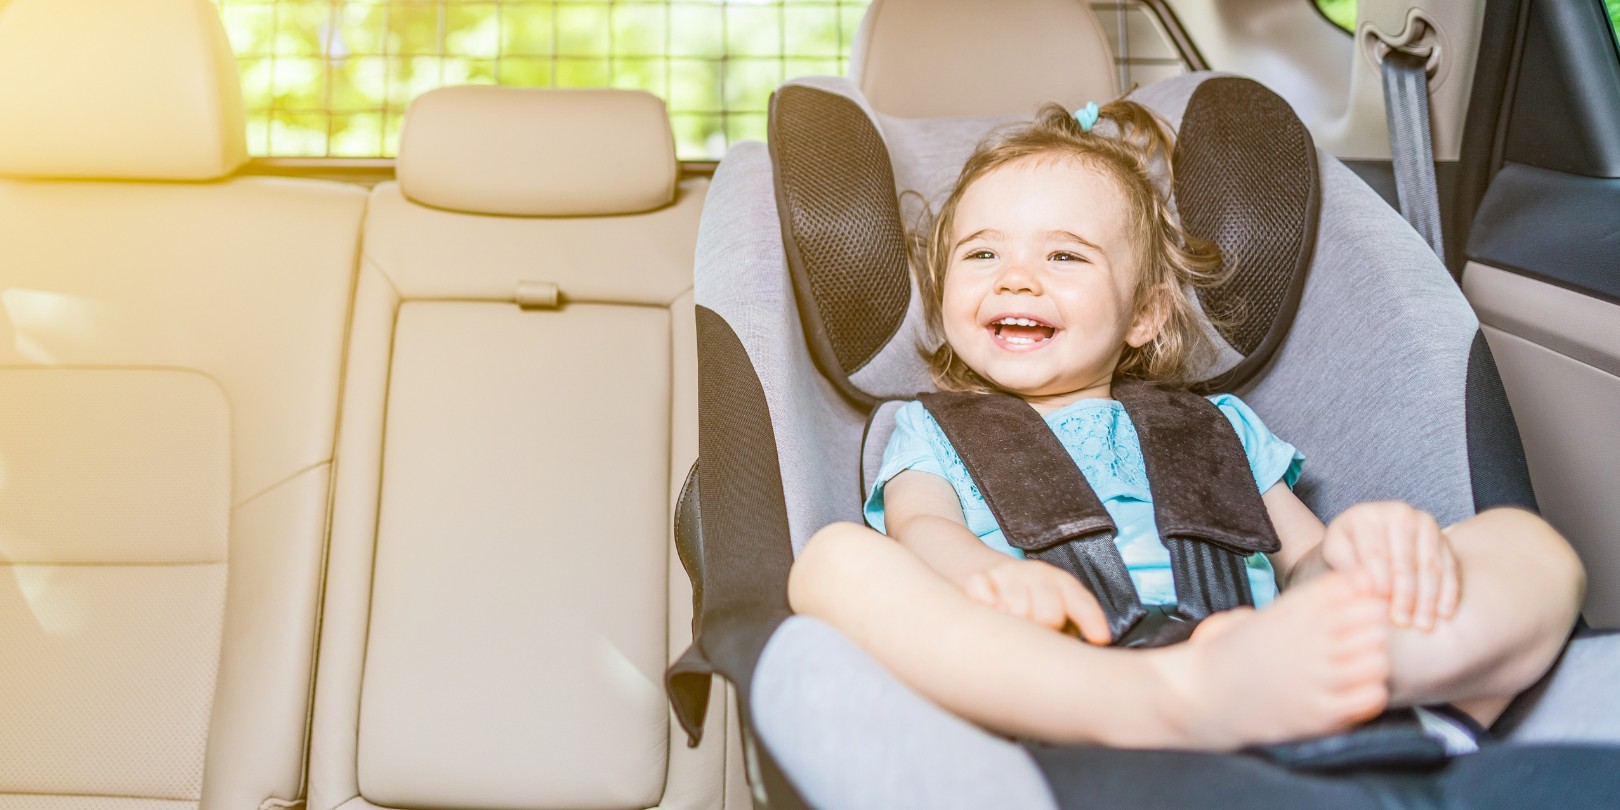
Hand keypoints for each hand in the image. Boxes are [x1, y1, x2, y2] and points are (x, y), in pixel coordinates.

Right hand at [963, 559, 1111, 643]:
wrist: (988, 572)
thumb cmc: (1030, 603)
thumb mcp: (1055, 611)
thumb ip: (1069, 631)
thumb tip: (1078, 658)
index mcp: (1061, 582)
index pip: (1081, 601)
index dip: (1092, 620)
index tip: (1100, 639)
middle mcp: (1037, 573)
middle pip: (1049, 614)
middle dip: (1044, 632)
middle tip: (1036, 636)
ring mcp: (1007, 574)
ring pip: (1016, 611)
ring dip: (1013, 627)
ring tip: (1013, 629)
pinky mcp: (979, 578)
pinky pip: (984, 597)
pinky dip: (987, 609)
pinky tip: (990, 615)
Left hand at [1320, 502, 1460, 630]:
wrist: (1368, 538)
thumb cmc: (1348, 550)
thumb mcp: (1336, 554)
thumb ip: (1348, 569)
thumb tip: (1366, 589)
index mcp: (1366, 516)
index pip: (1375, 554)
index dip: (1378, 583)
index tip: (1379, 609)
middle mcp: (1398, 514)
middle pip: (1404, 561)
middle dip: (1404, 596)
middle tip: (1402, 623)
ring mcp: (1424, 523)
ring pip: (1430, 566)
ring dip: (1428, 599)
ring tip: (1424, 626)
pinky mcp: (1442, 537)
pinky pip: (1449, 567)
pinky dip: (1448, 592)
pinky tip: (1444, 614)